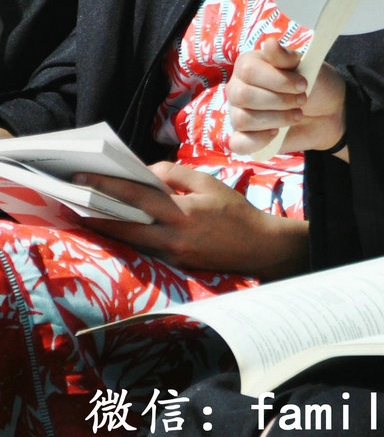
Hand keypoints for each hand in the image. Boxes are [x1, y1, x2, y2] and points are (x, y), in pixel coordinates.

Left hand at [75, 163, 307, 276]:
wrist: (257, 246)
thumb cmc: (235, 211)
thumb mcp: (209, 184)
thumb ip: (176, 175)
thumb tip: (148, 173)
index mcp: (182, 211)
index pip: (136, 195)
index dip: (107, 186)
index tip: (82, 178)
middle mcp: (172, 235)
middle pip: (123, 225)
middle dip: (95, 214)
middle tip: (72, 203)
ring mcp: (171, 253)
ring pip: (129, 239)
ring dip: (107, 227)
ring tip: (87, 215)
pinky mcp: (173, 263)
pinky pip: (144, 247)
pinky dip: (129, 236)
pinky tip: (118, 228)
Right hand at [225, 39, 344, 154]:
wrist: (330, 111)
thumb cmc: (315, 83)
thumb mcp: (307, 65)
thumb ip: (286, 57)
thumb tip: (268, 43)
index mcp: (249, 65)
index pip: (248, 70)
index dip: (278, 80)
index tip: (303, 84)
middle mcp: (238, 88)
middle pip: (243, 96)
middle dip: (279, 101)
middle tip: (302, 100)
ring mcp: (238, 113)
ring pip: (242, 119)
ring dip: (277, 119)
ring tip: (297, 114)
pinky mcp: (245, 137)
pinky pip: (238, 143)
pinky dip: (258, 140)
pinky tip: (276, 133)